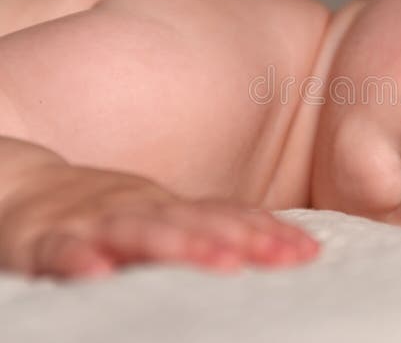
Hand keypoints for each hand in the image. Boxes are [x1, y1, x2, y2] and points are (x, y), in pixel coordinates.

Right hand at [0, 165, 318, 278]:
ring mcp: (95, 221)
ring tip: (221, 262)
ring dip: (180, 244)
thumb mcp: (163, 218)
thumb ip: (210, 229)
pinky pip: (62, 250)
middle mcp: (140, 209)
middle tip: (282, 257)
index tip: (308, 252)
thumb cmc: (109, 215)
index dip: (268, 233)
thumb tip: (281, 245)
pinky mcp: (46, 240)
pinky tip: (101, 273)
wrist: (23, 191)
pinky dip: (82, 260)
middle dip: (242, 239)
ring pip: (140, 231)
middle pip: (196, 222)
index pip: (227, 217)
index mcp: (170, 208)